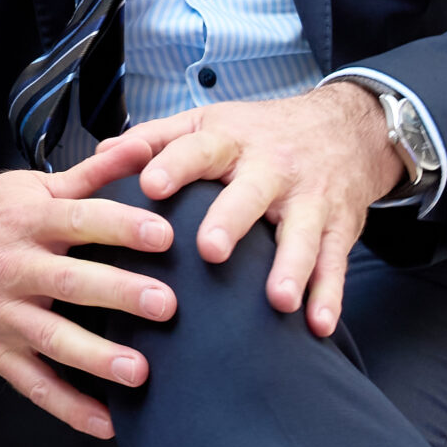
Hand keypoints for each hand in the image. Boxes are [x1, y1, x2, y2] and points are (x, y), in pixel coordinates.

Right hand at [0, 139, 173, 438]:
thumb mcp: (32, 188)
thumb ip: (93, 175)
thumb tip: (145, 148)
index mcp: (24, 221)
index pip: (77, 220)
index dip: (121, 226)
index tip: (164, 234)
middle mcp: (10, 267)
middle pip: (68, 282)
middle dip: (117, 293)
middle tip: (165, 304)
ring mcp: (0, 313)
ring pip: (50, 339)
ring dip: (95, 357)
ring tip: (138, 372)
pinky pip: (33, 385)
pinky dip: (69, 408)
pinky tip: (107, 424)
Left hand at [116, 80, 406, 336]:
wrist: (345, 130)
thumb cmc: (258, 132)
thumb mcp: (206, 122)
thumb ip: (153, 138)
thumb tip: (101, 156)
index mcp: (229, 141)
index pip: (196, 150)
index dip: (173, 165)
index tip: (150, 186)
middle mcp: (271, 168)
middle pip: (250, 193)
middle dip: (231, 220)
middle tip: (210, 250)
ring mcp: (309, 199)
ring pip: (301, 233)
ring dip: (291, 268)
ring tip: (278, 300)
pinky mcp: (338, 226)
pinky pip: (334, 262)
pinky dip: (329, 294)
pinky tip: (318, 325)